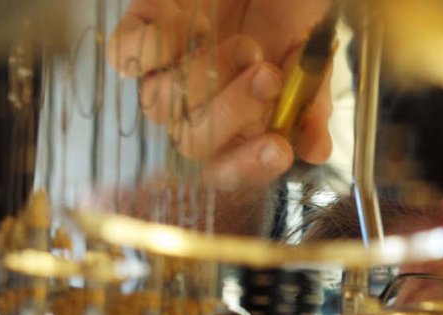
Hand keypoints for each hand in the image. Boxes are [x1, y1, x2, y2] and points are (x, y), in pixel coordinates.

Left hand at [108, 0, 335, 184]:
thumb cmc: (288, 15)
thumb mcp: (309, 60)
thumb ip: (309, 104)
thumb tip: (316, 151)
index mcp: (236, 129)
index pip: (227, 170)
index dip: (248, 167)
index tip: (280, 148)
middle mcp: (195, 111)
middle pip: (192, 143)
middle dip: (232, 114)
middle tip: (268, 78)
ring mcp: (163, 76)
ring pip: (160, 104)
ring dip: (208, 76)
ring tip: (246, 46)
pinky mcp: (138, 38)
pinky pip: (126, 57)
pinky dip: (159, 45)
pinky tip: (198, 26)